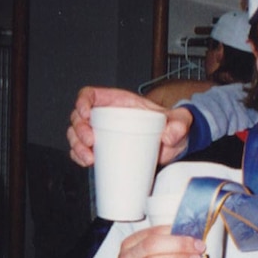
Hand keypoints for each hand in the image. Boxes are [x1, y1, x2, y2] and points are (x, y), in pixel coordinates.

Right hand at [67, 86, 192, 166]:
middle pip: (79, 117)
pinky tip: (87, 162)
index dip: (82, 102)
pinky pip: (83, 151)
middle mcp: (106, 115)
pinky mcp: (104, 148)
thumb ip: (180, 124)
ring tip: (89, 158)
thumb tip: (169, 137)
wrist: (174, 143)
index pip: (91, 95)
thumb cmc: (171, 126)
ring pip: (77, 135)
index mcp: (118, 102)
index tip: (85, 114)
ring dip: (77, 146)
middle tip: (90, 142)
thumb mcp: (179, 121)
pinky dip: (80, 157)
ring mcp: (103, 132)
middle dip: (79, 130)